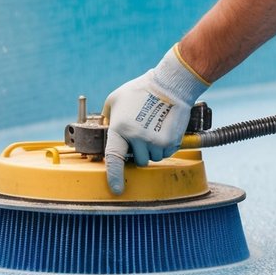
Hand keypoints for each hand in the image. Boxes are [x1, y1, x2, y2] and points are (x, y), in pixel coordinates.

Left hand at [102, 46, 209, 194]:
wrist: (169, 85)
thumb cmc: (140, 90)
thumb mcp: (114, 99)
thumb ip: (107, 117)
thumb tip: (104, 130)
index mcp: (120, 128)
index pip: (114, 158)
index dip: (114, 176)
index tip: (116, 189)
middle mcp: (137, 138)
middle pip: (138, 161)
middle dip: (139, 152)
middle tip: (142, 134)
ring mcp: (156, 141)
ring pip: (153, 158)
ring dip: (152, 149)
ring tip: (153, 129)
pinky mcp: (171, 141)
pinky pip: (166, 153)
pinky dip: (164, 146)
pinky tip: (163, 129)